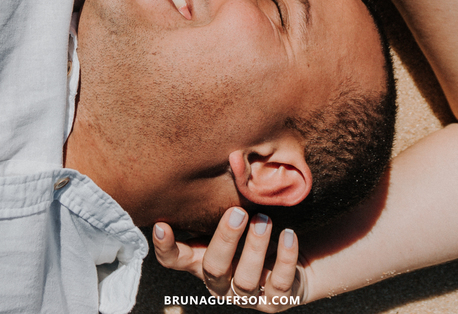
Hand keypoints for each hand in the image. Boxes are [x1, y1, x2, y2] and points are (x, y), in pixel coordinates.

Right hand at [153, 208, 307, 310]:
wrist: (296, 264)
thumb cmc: (255, 235)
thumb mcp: (237, 221)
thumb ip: (225, 202)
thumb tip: (233, 158)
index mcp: (204, 262)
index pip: (176, 260)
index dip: (166, 247)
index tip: (161, 225)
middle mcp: (221, 283)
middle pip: (213, 269)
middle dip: (224, 240)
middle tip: (237, 212)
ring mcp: (247, 296)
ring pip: (245, 279)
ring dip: (255, 247)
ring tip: (264, 220)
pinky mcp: (275, 301)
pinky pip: (280, 284)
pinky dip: (285, 258)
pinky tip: (288, 235)